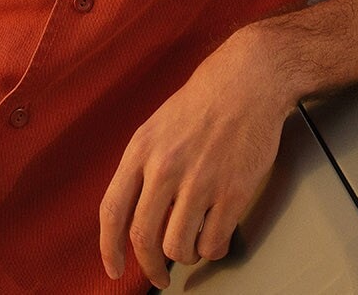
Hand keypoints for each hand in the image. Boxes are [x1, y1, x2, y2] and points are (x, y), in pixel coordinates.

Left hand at [98, 35, 291, 286]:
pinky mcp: (233, 192)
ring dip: (184, 256)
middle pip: (144, 238)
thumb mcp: (156, 127)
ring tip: (192, 246)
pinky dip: (212, 250)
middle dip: (149, 267)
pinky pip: (213, 243)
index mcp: (140, 151)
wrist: (248, 82)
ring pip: (178, 247)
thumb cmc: (203, 103)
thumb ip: (141, 167)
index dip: (109, 249)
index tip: (115, 269)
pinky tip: (215, 238)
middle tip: (158, 277)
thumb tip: (132, 212)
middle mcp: (165, 168)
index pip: (112, 211)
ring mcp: (200, 181)